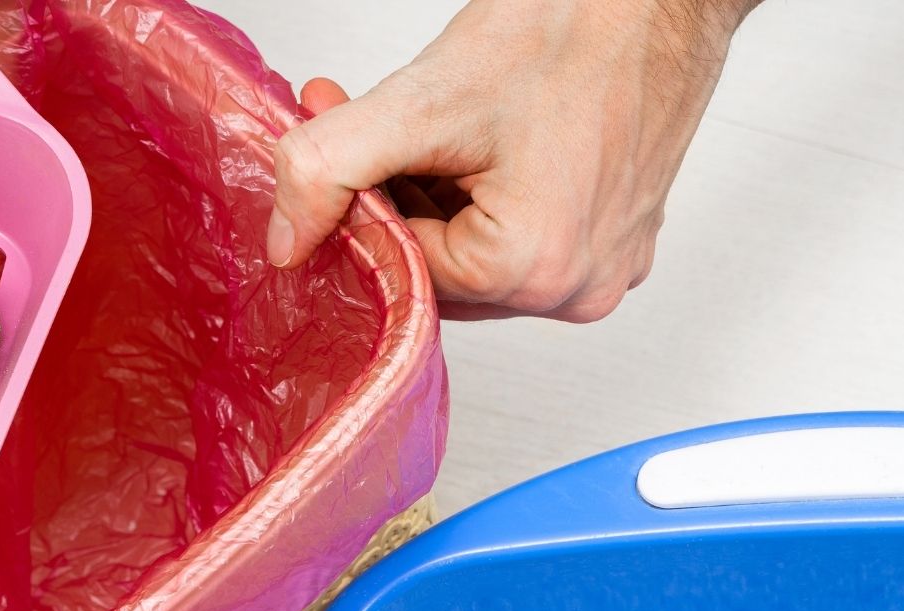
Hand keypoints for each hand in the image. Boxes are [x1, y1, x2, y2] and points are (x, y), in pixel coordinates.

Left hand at [267, 0, 758, 321]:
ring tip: (427, 122)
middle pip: (440, 271)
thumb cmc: (574, 31)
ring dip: (433, 193)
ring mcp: (605, 264)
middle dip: (391, 198)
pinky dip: (483, 192)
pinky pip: (521, 235)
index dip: (356, 206)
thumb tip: (287, 237)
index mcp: (534, 270)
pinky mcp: (616, 236)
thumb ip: (331, 169)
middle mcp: (579, 287)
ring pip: (475, 253)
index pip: (402, 271)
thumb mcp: (423, 102)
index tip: (331, 141)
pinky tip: (478, 138)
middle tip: (364, 121)